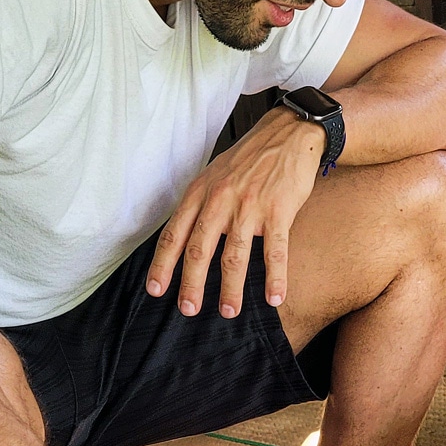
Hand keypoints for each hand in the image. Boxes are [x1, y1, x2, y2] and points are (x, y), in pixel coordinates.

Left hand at [146, 107, 325, 318]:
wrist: (289, 134)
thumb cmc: (250, 158)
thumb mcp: (215, 174)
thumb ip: (200, 204)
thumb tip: (184, 238)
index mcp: (201, 192)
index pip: (174, 233)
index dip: (163, 264)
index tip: (156, 290)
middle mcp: (221, 200)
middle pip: (200, 249)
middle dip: (192, 284)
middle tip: (188, 310)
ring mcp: (250, 206)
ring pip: (235, 256)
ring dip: (231, 289)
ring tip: (229, 311)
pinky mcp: (279, 211)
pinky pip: (275, 251)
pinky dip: (275, 278)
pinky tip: (275, 298)